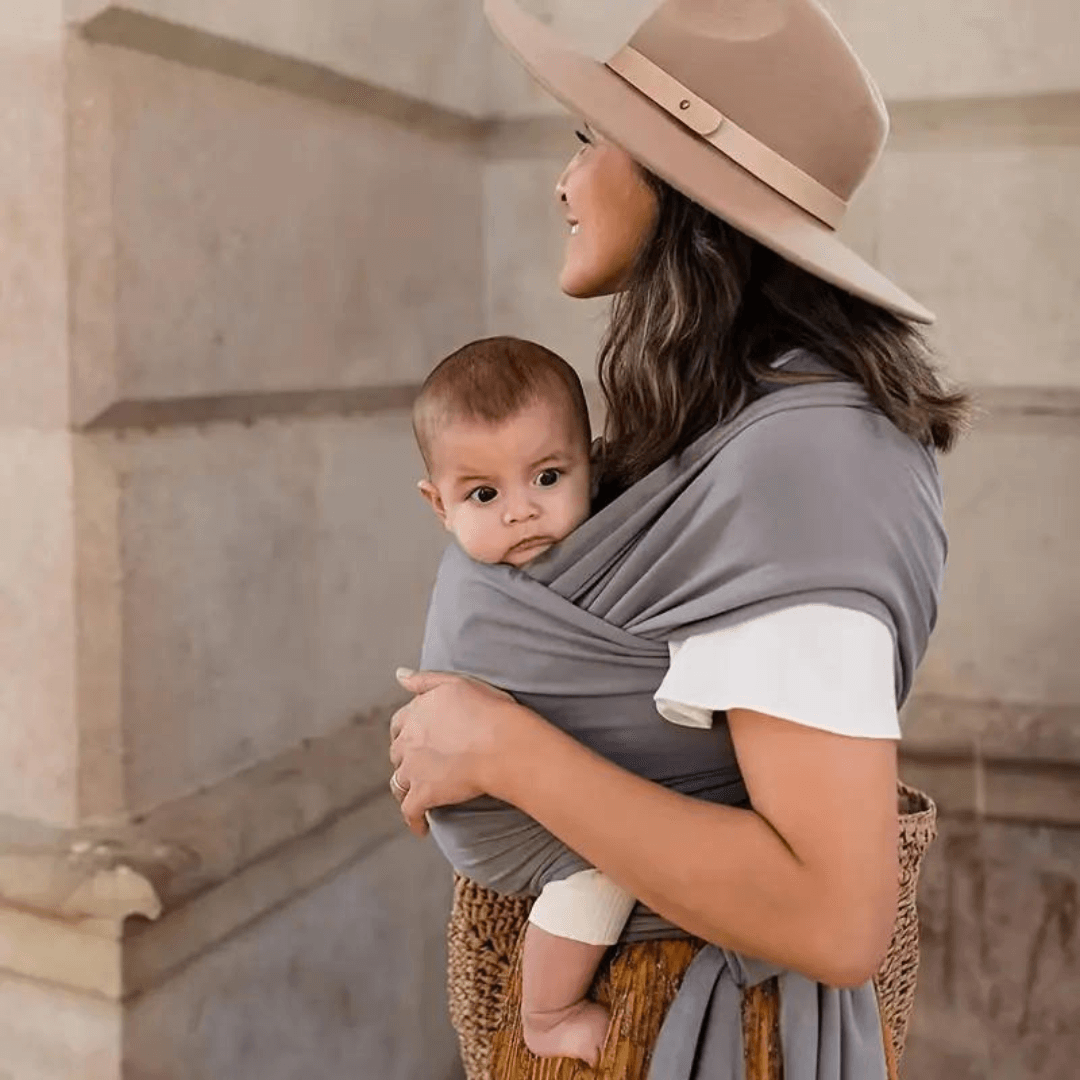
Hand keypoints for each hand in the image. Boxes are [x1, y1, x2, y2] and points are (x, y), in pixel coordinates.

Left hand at [388, 668, 520, 835]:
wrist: (502, 744)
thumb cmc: (489, 710)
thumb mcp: (456, 683)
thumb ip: (424, 679)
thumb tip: (398, 674)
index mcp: (416, 712)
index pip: (398, 723)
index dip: (405, 731)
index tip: (414, 739)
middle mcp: (408, 741)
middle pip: (397, 753)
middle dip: (405, 759)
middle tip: (420, 767)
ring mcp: (413, 769)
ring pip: (398, 783)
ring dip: (405, 789)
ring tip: (416, 797)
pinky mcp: (424, 794)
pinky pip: (411, 812)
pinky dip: (414, 821)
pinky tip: (421, 828)